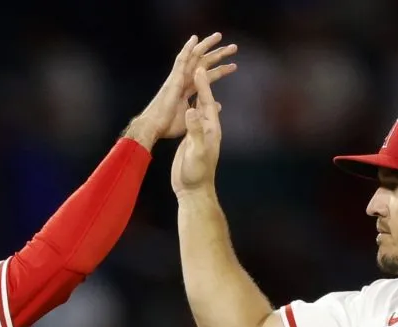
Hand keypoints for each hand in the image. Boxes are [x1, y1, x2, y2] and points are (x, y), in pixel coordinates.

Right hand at [125, 33, 236, 147]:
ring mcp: (178, 78)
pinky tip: (194, 39)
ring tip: (218, 36)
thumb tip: (218, 104)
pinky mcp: (174, 79)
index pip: (207, 77)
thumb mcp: (193, 119)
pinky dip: (188, 49)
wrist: (153, 128)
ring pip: (195, 57)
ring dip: (207, 46)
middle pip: (204, 64)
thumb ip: (204, 109)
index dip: (220, 71)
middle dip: (218, 55)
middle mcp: (184, 82)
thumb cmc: (168, 125)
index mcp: (188, 91)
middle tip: (233, 47)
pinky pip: (182, 60)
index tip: (233, 66)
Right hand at [170, 67, 221, 195]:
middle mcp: (207, 129)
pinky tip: (187, 102)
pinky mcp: (192, 140)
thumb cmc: (196, 173)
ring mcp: (200, 134)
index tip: (198, 69)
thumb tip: (192, 110)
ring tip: (193, 78)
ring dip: (196, 92)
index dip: (203, 85)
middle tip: (197, 65)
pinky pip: (192, 118)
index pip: (206, 102)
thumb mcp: (196, 151)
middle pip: (204, 101)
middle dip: (202, 83)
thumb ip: (195, 130)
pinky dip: (190, 106)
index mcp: (210, 129)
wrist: (193, 190)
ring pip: (198, 108)